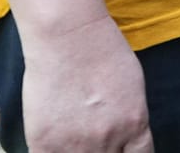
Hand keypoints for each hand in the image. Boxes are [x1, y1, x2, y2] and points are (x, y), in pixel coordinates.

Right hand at [21, 13, 151, 151]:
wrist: (68, 37)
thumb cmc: (104, 51)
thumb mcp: (134, 88)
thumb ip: (131, 119)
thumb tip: (126, 137)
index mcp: (135, 124)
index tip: (123, 151)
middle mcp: (108, 139)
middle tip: (98, 144)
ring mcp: (75, 145)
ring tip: (75, 142)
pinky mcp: (44, 143)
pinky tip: (55, 145)